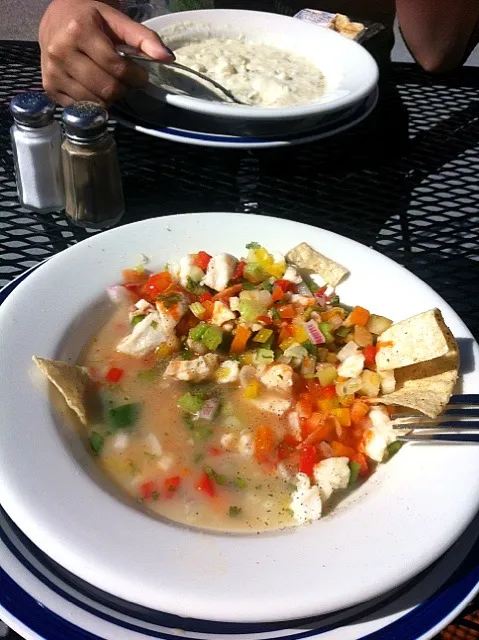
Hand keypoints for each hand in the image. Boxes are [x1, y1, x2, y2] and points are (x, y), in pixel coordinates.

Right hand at [39, 0, 173, 105]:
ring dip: (110, 99)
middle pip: (106, 88)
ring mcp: (53, 72)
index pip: (117, 68)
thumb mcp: (117, 21)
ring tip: (111, 83)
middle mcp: (60, 52)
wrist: (57, 20)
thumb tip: (167, 57)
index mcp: (78, 31)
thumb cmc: (90, 19)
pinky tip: (95, 89)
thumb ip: (143, 38)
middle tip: (126, 81)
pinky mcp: (50, 87)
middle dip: (124, 89)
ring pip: (94, 102)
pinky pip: (80, 108)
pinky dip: (94, 103)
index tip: (141, 75)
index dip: (135, 76)